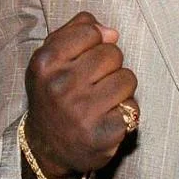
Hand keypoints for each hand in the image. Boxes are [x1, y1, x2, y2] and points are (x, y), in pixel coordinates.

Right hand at [22, 12, 137, 178]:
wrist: (47, 147)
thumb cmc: (53, 93)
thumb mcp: (50, 57)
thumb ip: (76, 31)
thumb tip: (111, 32)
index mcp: (45, 63)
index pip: (91, 32)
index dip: (94, 43)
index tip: (83, 59)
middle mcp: (60, 86)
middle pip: (112, 53)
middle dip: (109, 65)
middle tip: (93, 82)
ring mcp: (82, 112)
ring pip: (127, 78)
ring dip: (120, 87)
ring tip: (102, 99)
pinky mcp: (104, 134)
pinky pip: (133, 106)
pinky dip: (125, 110)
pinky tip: (108, 116)